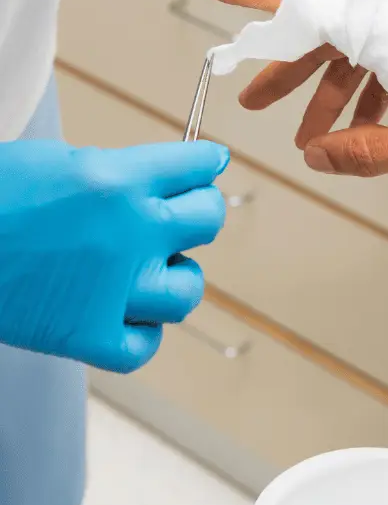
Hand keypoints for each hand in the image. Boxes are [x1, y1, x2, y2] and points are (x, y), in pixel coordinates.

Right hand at [0, 140, 228, 371]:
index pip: (196, 166)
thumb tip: (161, 181)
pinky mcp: (87, 337)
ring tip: (153, 268)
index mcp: (119, 180)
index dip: (205, 163)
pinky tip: (128, 312)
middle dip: (199, 210)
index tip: (209, 164)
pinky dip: (142, 331)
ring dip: (176, 276)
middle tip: (184, 211)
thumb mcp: (60, 160)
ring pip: (187, 288)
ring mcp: (114, 290)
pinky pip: (145, 344)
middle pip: (206, 220)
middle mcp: (129, 233)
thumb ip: (119, 173)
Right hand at [191, 0, 387, 177]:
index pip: (302, 3)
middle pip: (326, 36)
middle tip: (256, 97)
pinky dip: (374, 92)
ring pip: (361, 53)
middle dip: (288, 71)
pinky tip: (367, 126)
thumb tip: (318, 157)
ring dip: (334, 93)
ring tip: (311, 133)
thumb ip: (365, 152)